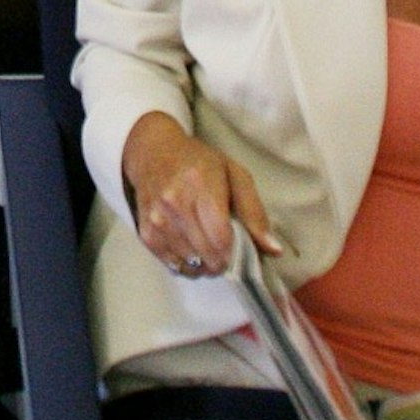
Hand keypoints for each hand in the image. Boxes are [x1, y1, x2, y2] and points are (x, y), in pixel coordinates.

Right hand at [121, 111, 270, 278]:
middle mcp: (175, 205)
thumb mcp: (235, 175)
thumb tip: (273, 250)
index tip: (240, 248)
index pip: (222, 239)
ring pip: (191, 265)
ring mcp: (158, 221)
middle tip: (226, 248)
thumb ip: (255, 212)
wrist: (153, 154)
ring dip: (205, 264)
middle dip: (223, 261)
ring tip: (207, 246)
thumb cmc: (199, 162)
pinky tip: (191, 248)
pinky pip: (173, 266)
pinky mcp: (146, 234)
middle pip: (208, 256)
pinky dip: (187, 265)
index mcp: (200, 186)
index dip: (236, 252)